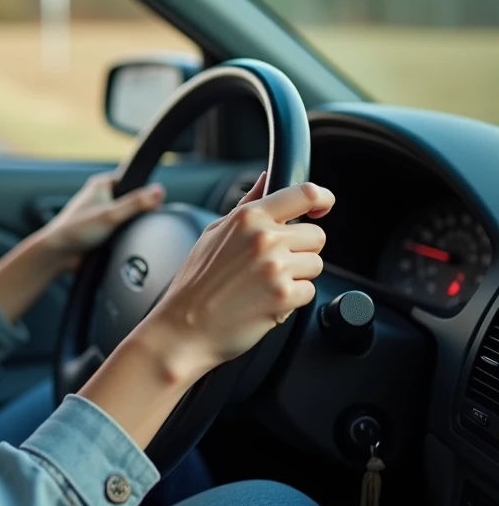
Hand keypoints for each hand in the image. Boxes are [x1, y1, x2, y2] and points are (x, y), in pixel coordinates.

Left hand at [36, 172, 164, 271]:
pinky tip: (121, 242)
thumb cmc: (75, 230)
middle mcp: (102, 196)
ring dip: (130, 226)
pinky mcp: (103, 230)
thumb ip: (136, 203)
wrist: (58, 255)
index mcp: (102, 184)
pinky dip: (123, 236)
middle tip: (133, 222)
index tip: (151, 203)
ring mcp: (102, 214)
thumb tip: (159, 191)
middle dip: (137, 213)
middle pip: (133, 201)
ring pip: (128, 218)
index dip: (145, 192)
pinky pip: (122, 231)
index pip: (134, 180)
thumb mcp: (110, 214)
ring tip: (124, 233)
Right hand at [141, 173, 334, 382]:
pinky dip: (292, 300)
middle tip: (272, 264)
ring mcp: (276, 267)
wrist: (183, 326)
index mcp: (248, 217)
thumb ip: (246, 205)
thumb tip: (265, 179)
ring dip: (298, 277)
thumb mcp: (214, 233)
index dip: (322, 198)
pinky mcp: (284, 296)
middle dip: (301, 250)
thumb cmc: (196, 283)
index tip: (322, 206)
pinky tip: (265, 301)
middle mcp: (264, 238)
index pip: (303, 193)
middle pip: (317, 236)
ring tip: (264, 284)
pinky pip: (309, 292)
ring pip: (316, 265)